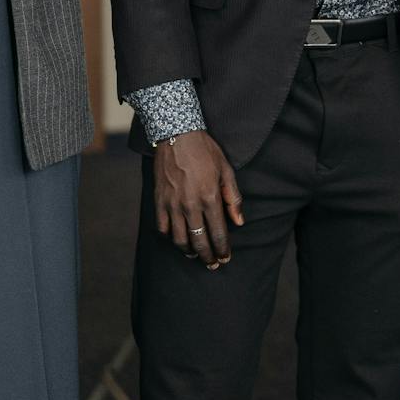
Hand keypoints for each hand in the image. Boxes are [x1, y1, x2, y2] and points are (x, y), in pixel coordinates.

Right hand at [152, 131, 244, 267]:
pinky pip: (163, 227)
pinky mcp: (159, 201)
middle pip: (199, 241)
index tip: (225, 258)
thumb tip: (239, 222)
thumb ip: (233, 199)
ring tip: (196, 255)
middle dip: (208, 256)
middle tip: (213, 264)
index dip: (223, 250)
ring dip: (189, 252)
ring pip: (180, 239)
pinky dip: (170, 237)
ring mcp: (172, 204)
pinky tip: (178, 239)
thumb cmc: (205, 151)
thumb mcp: (226, 171)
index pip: (218, 233)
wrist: (177, 134)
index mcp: (210, 198)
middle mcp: (190, 205)